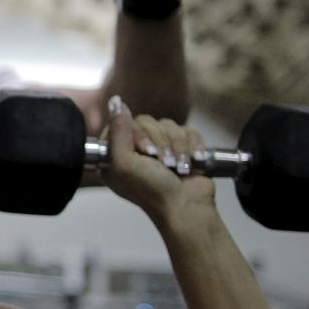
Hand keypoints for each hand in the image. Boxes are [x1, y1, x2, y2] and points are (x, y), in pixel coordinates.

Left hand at [100, 96, 214, 220]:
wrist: (187, 207)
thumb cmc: (153, 191)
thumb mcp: (124, 163)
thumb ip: (117, 131)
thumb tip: (116, 101)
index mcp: (115, 155)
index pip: (122, 122)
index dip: (137, 134)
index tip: (144, 152)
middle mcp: (135, 150)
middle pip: (147, 121)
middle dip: (160, 143)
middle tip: (163, 164)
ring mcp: (160, 149)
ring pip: (169, 125)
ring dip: (178, 147)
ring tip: (178, 168)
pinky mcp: (182, 148)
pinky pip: (188, 130)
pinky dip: (192, 147)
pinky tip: (193, 163)